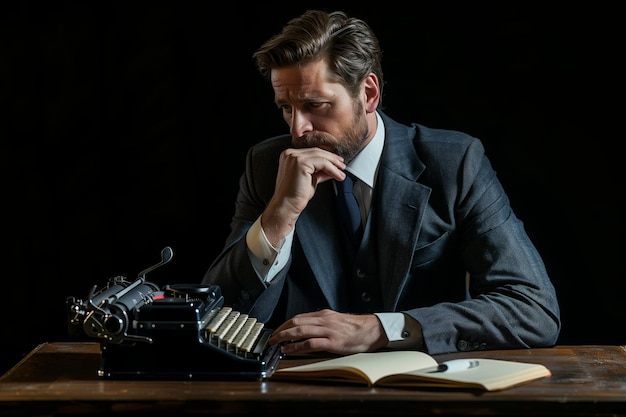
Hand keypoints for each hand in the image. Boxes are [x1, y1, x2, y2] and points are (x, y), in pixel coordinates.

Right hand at [261, 147, 345, 245]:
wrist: (286, 205)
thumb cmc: (294, 196)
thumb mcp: (309, 179)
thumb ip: (318, 172)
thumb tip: (330, 169)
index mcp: (289, 156)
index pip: (311, 152)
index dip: (326, 157)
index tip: (336, 163)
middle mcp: (290, 154)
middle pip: (317, 152)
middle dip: (332, 159)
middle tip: (342, 165)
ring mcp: (294, 157)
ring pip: (321, 156)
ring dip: (334, 164)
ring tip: (342, 172)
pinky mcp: (300, 162)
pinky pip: (322, 163)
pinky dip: (333, 169)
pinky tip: (338, 175)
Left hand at [268, 309, 388, 354]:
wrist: (373, 330)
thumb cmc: (356, 328)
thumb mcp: (337, 321)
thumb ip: (323, 324)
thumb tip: (308, 330)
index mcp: (324, 315)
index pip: (299, 317)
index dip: (285, 324)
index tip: (277, 331)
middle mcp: (324, 320)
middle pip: (295, 322)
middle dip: (280, 330)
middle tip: (271, 338)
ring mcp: (328, 330)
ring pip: (300, 330)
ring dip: (284, 337)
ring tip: (275, 343)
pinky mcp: (333, 342)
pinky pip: (310, 343)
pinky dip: (296, 346)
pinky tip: (288, 350)